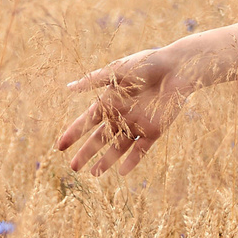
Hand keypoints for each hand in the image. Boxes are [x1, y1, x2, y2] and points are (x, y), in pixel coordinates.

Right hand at [54, 47, 186, 175]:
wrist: (177, 68)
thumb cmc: (146, 64)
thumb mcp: (117, 70)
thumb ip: (94, 80)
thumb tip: (68, 87)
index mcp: (110, 101)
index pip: (86, 122)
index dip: (73, 133)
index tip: (59, 146)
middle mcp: (121, 115)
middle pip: (100, 139)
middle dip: (86, 153)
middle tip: (73, 167)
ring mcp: (137, 124)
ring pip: (118, 148)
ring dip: (106, 161)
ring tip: (94, 174)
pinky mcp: (154, 130)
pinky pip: (141, 150)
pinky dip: (132, 161)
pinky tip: (122, 172)